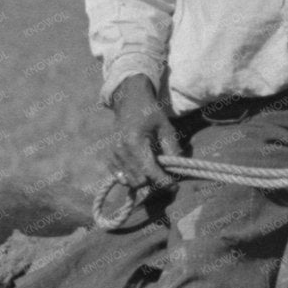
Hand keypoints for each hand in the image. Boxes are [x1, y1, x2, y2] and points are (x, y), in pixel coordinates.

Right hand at [107, 75, 180, 190]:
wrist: (129, 101)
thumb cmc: (150, 113)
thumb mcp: (166, 127)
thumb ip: (172, 148)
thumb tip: (177, 169)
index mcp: (134, 142)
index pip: (149, 171)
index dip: (163, 181)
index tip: (174, 186)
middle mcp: (120, 151)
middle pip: (139, 180)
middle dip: (154, 180)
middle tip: (165, 173)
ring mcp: (113, 155)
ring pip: (129, 181)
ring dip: (143, 180)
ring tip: (154, 168)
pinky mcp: (110, 158)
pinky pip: (120, 177)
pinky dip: (131, 177)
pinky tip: (141, 168)